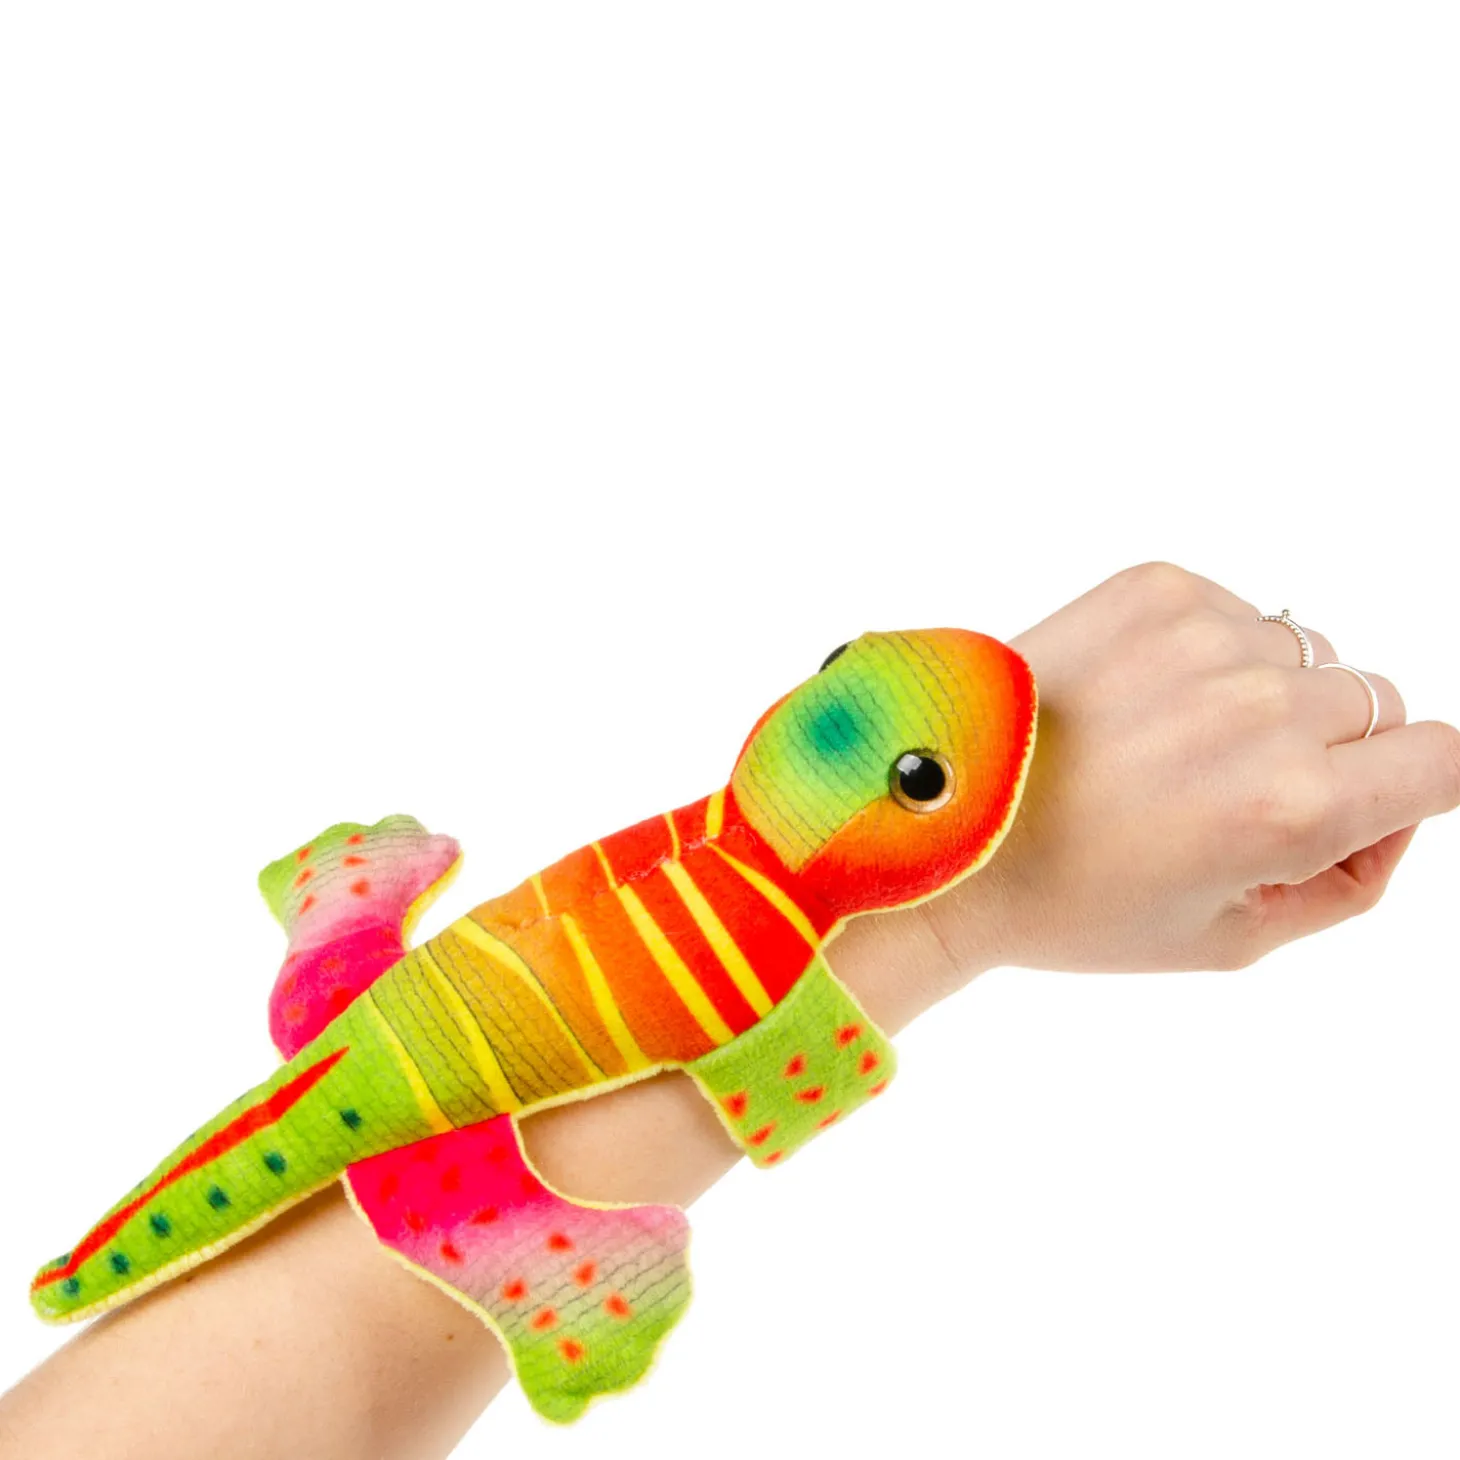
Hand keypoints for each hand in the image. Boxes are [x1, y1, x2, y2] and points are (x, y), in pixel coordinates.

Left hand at [916, 562, 1459, 985]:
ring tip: (1169, 747)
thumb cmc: (1075, 901)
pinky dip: (1210, 654)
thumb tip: (1398, 804)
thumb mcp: (1230, 937)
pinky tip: (1138, 703)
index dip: (1412, 787)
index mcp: (1293, 804)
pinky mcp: (1153, 588)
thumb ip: (1350, 877)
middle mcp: (1260, 706)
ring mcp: (1204, 636)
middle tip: (1229, 794)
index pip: (1445, 758)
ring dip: (1266, 696)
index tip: (1364, 801)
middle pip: (1373, 702)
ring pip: (1306, 652)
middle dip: (1329, 749)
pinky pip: (1238, 612)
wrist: (944, 831)